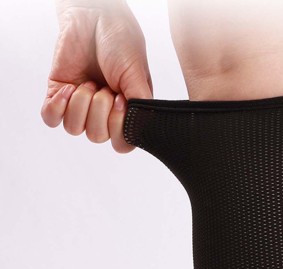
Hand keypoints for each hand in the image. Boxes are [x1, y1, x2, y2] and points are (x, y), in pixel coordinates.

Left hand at [41, 2, 152, 152]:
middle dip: (99, 109)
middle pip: (96, 136)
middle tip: (104, 86)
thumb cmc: (122, 45)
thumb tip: (136, 132)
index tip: (121, 101)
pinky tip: (68, 88)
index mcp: (127, 115)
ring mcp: (81, 107)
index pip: (120, 144)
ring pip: (74, 128)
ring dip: (80, 104)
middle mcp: (104, 115)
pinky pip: (51, 118)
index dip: (117, 128)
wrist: (95, 19)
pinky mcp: (59, 96)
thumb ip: (139, 109)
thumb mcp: (138, 78)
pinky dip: (57, 106)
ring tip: (88, 82)